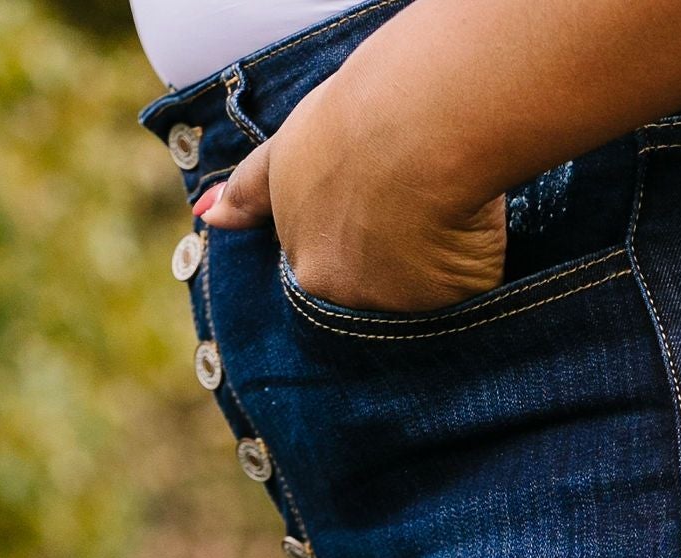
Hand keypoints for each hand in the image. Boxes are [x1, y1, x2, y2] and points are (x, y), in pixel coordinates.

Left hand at [197, 68, 506, 315]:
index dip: (352, 247)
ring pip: (416, 307)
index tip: (372, 222)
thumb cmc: (351, 123)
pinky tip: (472, 238)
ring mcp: (398, 311)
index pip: (327, 274)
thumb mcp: (286, 152)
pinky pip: (462, 305)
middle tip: (410, 225)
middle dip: (387, 274)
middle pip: (369, 300)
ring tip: (442, 224)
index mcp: (306, 263)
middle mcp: (346, 300)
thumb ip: (250, 189)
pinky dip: (471, 277)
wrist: (414, 126)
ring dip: (429, 277)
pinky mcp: (451, 310)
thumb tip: (208, 218)